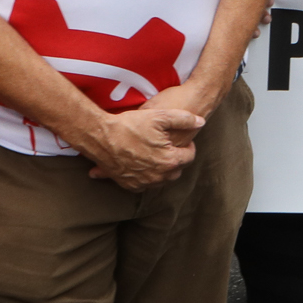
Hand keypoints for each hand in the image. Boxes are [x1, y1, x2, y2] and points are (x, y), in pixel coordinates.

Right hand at [78, 104, 204, 189]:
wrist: (101, 137)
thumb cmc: (131, 125)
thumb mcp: (160, 116)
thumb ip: (184, 119)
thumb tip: (201, 122)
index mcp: (169, 161)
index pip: (189, 157)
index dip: (188, 147)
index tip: (182, 140)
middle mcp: (158, 176)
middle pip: (177, 170)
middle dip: (176, 159)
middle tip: (170, 147)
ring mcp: (143, 183)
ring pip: (162, 179)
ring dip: (163, 168)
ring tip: (158, 154)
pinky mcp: (129, 185)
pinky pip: (145, 184)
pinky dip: (148, 176)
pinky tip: (144, 163)